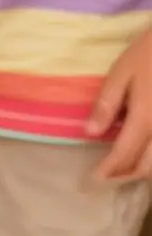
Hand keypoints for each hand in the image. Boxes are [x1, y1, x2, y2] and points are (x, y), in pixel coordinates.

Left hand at [86, 30, 151, 180]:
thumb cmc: (148, 55)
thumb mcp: (121, 74)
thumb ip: (106, 104)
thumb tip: (89, 133)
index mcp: (145, 119)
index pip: (124, 154)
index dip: (108, 170)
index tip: (93, 180)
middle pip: (146, 166)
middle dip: (125, 175)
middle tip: (106, 177)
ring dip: (142, 170)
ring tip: (122, 169)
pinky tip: (142, 152)